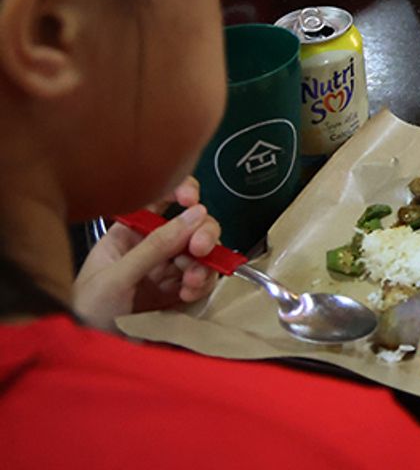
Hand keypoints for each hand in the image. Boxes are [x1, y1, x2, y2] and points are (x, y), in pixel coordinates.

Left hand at [71, 179, 222, 330]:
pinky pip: (201, 279)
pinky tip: (190, 294)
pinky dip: (202, 284)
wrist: (87, 355)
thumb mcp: (117, 276)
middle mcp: (150, 248)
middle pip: (190, 225)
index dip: (181, 191)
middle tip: (201, 248)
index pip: (160, 199)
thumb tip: (196, 214)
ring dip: (204, 263)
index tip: (192, 201)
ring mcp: (165, 271)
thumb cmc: (87, 310)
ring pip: (201, 253)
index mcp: (129, 233)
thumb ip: (156, 245)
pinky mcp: (176, 294)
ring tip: (192, 282)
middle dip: (201, 233)